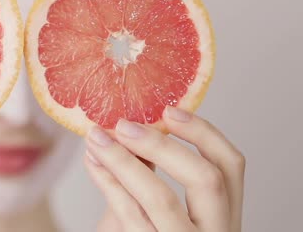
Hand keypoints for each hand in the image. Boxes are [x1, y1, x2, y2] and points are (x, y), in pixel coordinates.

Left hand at [84, 106, 244, 231]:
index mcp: (224, 216)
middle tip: (122, 124)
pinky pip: (129, 216)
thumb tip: (130, 129)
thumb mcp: (157, 210)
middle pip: (206, 179)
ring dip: (122, 161)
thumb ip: (151, 175)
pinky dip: (108, 183)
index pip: (231, 166)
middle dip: (161, 144)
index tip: (169, 108)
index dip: (204, 133)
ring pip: (161, 198)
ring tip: (94, 138)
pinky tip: (93, 163)